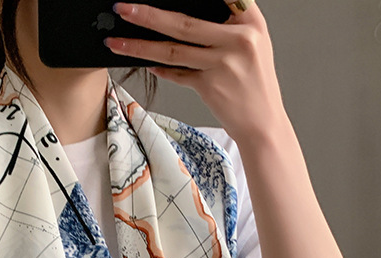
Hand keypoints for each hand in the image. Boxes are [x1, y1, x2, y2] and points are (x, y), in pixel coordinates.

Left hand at [104, 2, 287, 145]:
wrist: (263, 124)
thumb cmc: (255, 83)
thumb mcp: (253, 44)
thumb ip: (228, 25)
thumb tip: (183, 15)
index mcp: (251, 21)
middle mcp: (238, 39)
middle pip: (183, 23)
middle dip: (148, 15)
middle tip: (123, 9)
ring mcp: (223, 64)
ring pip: (173, 50)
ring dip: (140, 46)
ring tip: (117, 41)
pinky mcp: (210, 87)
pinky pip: (178, 74)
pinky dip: (161, 69)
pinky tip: (145, 63)